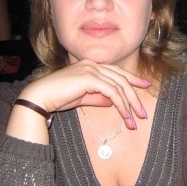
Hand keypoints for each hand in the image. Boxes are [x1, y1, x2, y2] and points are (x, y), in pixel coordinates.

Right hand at [18, 59, 150, 129]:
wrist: (41, 96)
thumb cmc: (58, 97)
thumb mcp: (83, 97)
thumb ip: (98, 97)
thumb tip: (113, 102)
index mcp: (90, 65)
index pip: (116, 71)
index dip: (132, 79)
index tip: (145, 85)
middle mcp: (92, 64)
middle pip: (121, 78)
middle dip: (134, 95)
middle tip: (142, 112)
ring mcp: (91, 69)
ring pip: (119, 85)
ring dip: (129, 104)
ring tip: (134, 121)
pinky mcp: (89, 78)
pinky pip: (112, 91)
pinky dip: (120, 104)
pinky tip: (124, 115)